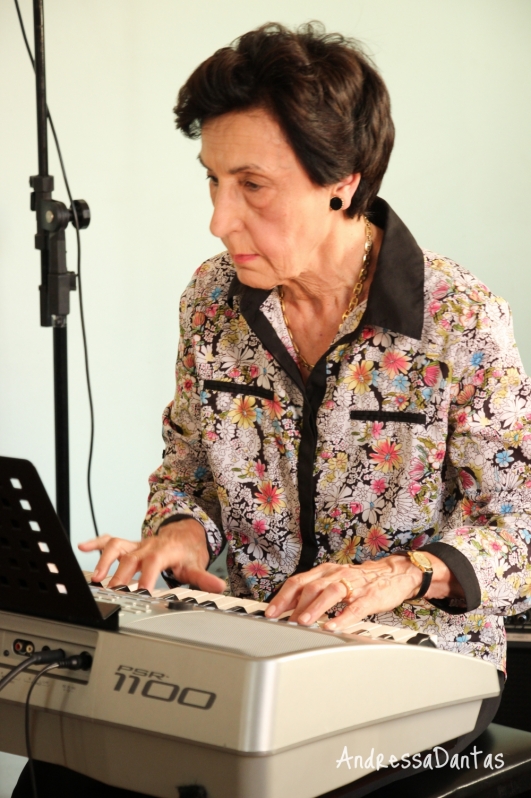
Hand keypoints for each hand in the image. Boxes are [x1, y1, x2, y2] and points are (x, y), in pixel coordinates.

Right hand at [78, 518, 225, 593]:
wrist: (184, 532)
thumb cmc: (187, 551)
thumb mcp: (196, 565)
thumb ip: (204, 578)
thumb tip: (219, 586)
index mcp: (164, 551)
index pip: (154, 563)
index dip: (147, 577)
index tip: (141, 593)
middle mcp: (147, 546)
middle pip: (131, 558)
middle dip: (121, 575)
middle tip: (112, 592)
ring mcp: (136, 545)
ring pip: (117, 547)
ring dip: (105, 561)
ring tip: (96, 578)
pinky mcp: (128, 545)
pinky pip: (110, 541)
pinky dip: (95, 543)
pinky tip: (83, 547)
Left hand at [264, 556, 424, 631]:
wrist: (393, 574)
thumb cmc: (360, 580)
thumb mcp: (333, 580)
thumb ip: (312, 590)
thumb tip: (287, 606)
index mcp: (325, 571)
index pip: (298, 581)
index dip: (283, 597)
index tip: (270, 612)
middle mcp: (336, 575)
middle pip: (311, 586)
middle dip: (294, 604)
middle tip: (282, 620)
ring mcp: (353, 585)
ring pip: (330, 593)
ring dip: (314, 607)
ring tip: (303, 621)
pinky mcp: (369, 597)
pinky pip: (354, 607)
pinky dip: (342, 617)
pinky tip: (332, 626)